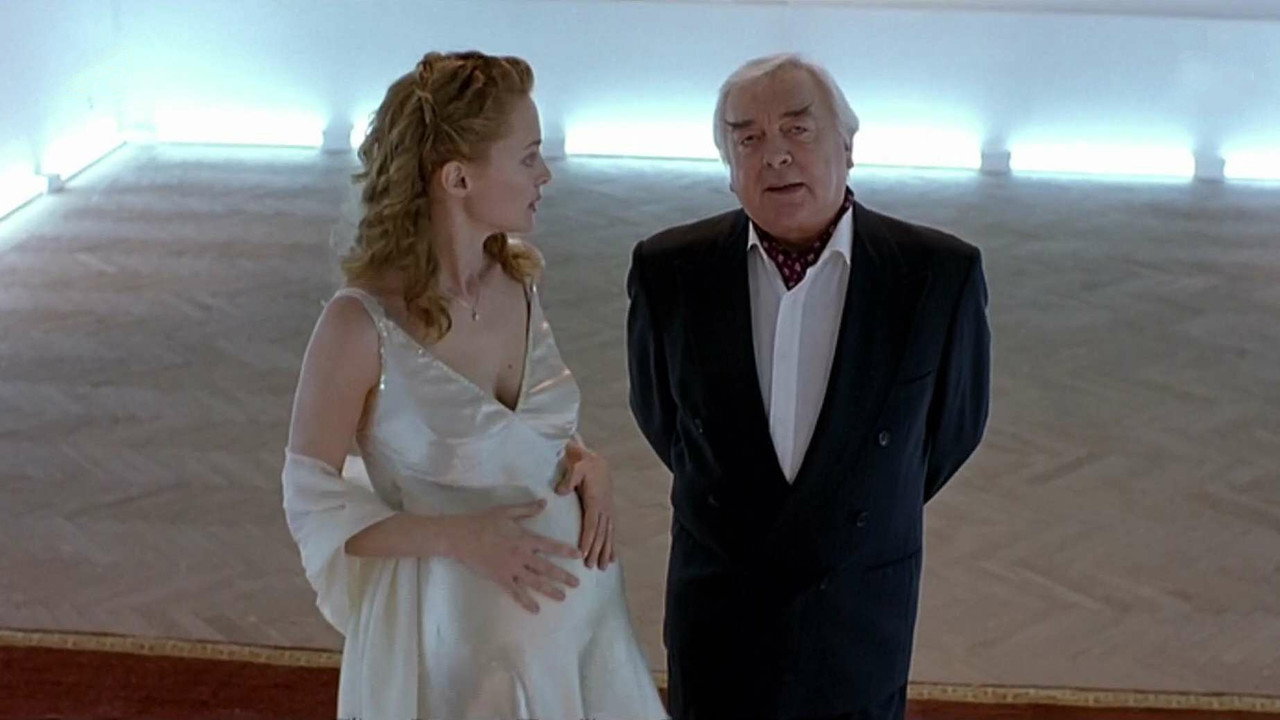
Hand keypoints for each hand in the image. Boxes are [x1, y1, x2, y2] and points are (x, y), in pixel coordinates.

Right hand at [444, 499, 581, 613]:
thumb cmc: (483, 522)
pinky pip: (515, 592)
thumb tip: (544, 503)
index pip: (550, 546)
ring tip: (562, 597)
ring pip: (534, 582)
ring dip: (550, 590)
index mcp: (524, 538)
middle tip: (577, 584)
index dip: (565, 551)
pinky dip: (525, 602)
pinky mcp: (500, 578)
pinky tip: (535, 609)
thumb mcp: (506, 511)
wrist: (460, 537)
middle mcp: (521, 555)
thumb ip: (527, 509)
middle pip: (546, 568)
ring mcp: (511, 568)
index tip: (579, 556)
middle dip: (563, 576)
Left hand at [555, 441, 614, 570]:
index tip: (584, 553)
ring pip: (608, 534)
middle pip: (600, 533)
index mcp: (595, 500)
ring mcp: (608, 510)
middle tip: (591, 566)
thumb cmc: (583, 464)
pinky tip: (613, 558)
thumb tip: (559, 492)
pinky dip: (612, 545)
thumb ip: (568, 480)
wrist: (596, 461)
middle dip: (597, 550)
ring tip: (603, 567)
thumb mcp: (576, 467)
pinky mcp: (608, 512)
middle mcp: (604, 508)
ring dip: (606, 551)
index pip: (591, 524)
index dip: (588, 539)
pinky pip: (611, 531)